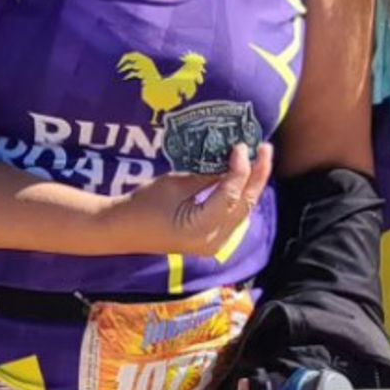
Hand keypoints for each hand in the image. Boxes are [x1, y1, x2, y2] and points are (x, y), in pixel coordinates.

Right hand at [105, 143, 273, 257]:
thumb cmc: (144, 204)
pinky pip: (235, 216)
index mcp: (201, 227)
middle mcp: (213, 240)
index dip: (241, 168)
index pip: (231, 194)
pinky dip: (241, 196)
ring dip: (252, 185)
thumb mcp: (176, 184)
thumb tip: (231, 159)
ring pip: (244, 211)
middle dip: (257, 175)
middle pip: (245, 204)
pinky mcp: (213, 241)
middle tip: (265, 148)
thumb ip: (207, 176)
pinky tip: (245, 177)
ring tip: (260, 158)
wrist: (124, 230)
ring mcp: (215, 244)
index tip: (241, 145)